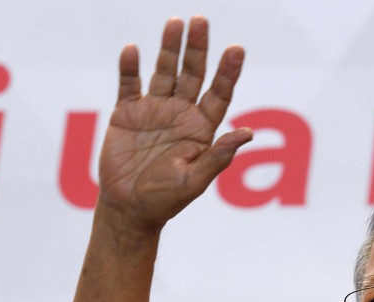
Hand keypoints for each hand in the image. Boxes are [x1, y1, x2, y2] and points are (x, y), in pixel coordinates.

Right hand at [97, 16, 251, 231]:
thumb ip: (218, 157)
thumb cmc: (164, 200)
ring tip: (174, 23)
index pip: (218, 94)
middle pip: (192, 74)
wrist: (128, 209)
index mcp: (201, 129)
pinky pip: (129, 85)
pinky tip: (132, 50)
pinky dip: (129, 68)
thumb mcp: (194, 181)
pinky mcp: (126, 113)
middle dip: (197, 49)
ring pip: (164, 72)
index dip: (227, 73)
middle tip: (201, 20)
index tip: (236, 50)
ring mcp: (153, 110)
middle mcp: (180, 114)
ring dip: (168, 48)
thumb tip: (247, 133)